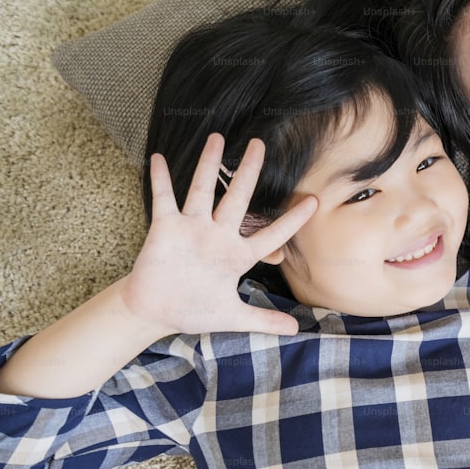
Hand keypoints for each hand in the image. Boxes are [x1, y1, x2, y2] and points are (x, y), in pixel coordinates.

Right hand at [120, 134, 317, 336]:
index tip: (313, 201)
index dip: (292, 220)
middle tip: (261, 144)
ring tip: (218, 137)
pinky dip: (161, 180)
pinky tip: (159, 157)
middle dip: (250, 172)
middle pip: (239, 198)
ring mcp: (192, 228)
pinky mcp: (166, 228)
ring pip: (204, 190)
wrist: (155, 311)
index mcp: (237, 255)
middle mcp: (218, 235)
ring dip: (210, 165)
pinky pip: (164, 199)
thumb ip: (264, 321)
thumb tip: (297, 331)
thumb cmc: (193, 310)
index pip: (271, 234)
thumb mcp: (234, 317)